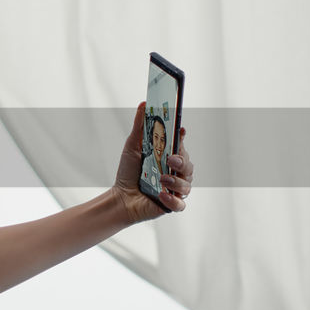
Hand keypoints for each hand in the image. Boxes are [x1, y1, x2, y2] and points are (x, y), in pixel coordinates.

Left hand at [112, 102, 193, 222]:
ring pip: (187, 184)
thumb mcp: (132, 147)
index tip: (180, 130)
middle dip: (182, 161)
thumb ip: (139, 126)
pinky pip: (180, 204)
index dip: (182, 138)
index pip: (181, 146)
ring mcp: (175, 189)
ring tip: (162, 178)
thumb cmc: (128, 172)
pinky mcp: (171, 205)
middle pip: (188, 165)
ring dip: (175, 181)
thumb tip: (144, 104)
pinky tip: (162, 195)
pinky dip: (172, 200)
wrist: (120, 198)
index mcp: (169, 158)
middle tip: (170, 159)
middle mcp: (175, 173)